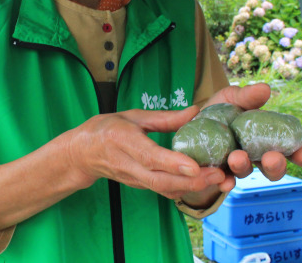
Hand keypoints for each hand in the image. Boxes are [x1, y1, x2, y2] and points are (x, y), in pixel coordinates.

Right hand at [64, 106, 230, 200]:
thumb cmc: (107, 128)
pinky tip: (204, 184)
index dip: (172, 163)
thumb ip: (165, 118)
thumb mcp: (133, 116)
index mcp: (123, 141)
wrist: (83, 153)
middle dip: (191, 181)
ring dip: (192, 188)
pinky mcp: (140, 186)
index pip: (149, 156)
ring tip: (218, 180)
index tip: (194, 166)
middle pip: (160, 180)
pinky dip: (184, 190)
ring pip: (163, 190)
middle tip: (218, 175)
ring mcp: (133, 179)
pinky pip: (163, 191)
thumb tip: (195, 111)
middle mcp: (128, 164)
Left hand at [204, 83, 301, 180]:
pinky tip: (224, 181)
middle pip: (273, 168)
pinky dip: (225, 182)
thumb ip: (248, 96)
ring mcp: (236, 165)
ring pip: (246, 172)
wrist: (192, 121)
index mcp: (266, 138)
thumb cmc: (220, 110)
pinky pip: (223, 181)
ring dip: (244, 167)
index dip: (300, 154)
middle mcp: (255, 155)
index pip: (290, 149)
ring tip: (237, 158)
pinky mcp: (218, 171)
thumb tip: (265, 89)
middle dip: (276, 166)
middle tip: (272, 158)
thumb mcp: (233, 98)